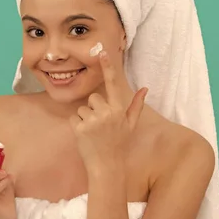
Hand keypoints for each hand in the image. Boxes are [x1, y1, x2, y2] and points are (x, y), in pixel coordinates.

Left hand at [69, 50, 147, 171]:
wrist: (107, 167)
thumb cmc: (119, 144)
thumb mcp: (130, 125)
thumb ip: (136, 105)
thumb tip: (144, 88)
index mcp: (119, 110)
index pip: (113, 84)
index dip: (108, 67)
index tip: (102, 52)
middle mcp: (106, 113)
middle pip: (93, 98)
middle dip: (94, 108)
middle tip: (100, 126)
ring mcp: (93, 120)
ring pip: (82, 108)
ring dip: (85, 118)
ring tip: (94, 133)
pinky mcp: (80, 128)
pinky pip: (74, 118)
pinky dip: (77, 126)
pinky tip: (85, 137)